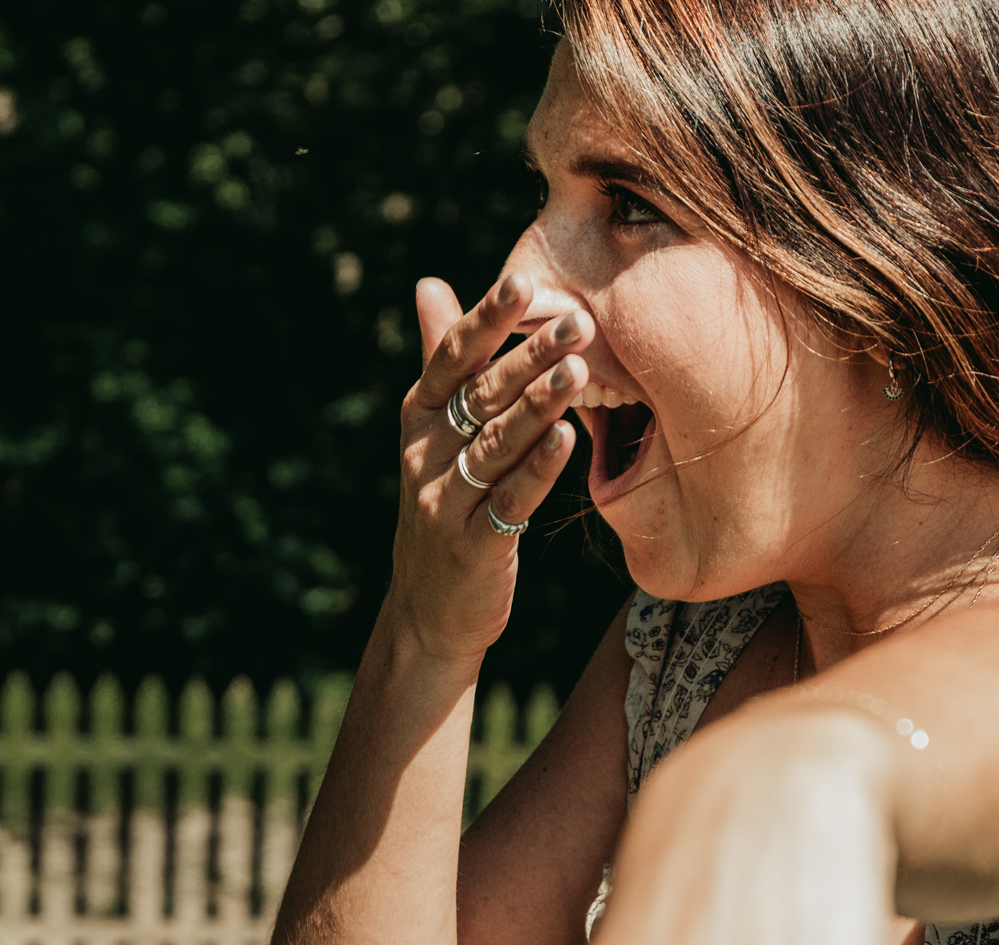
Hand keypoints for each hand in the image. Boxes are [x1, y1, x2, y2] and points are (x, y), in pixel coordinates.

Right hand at [389, 273, 593, 660]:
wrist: (429, 610)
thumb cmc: (445, 505)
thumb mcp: (433, 435)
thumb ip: (440, 361)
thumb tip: (430, 284)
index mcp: (419, 418)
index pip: (452, 359)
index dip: (486, 320)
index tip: (523, 281)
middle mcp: (423, 455)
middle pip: (481, 396)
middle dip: (530, 355)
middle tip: (579, 320)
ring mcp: (443, 503)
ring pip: (495, 445)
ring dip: (539, 405)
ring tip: (579, 369)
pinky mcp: (470, 547)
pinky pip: (508, 501)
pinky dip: (538, 470)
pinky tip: (569, 439)